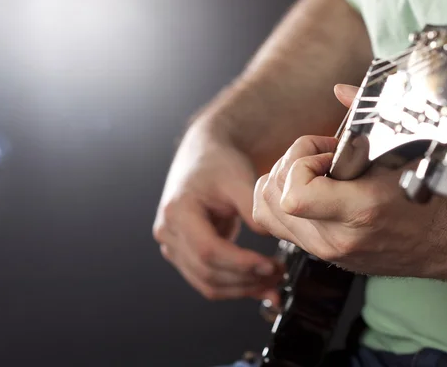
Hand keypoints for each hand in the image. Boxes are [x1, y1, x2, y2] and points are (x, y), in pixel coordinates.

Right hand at [153, 125, 282, 301]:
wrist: (203, 158)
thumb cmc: (218, 164)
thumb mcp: (238, 179)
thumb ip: (252, 209)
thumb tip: (270, 238)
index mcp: (178, 211)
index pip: (208, 249)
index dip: (240, 263)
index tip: (268, 265)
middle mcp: (169, 233)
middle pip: (207, 272)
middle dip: (246, 280)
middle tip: (278, 274)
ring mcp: (173, 246)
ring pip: (207, 283)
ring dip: (243, 289)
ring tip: (273, 281)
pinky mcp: (184, 255)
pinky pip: (208, 279)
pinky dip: (235, 286)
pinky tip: (259, 285)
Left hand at [252, 85, 446, 277]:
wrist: (445, 242)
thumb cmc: (430, 200)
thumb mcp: (403, 153)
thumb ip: (367, 117)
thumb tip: (341, 90)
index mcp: (358, 212)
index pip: (292, 195)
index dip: (302, 162)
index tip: (329, 155)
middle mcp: (334, 238)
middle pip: (272, 196)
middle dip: (292, 164)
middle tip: (325, 159)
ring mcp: (324, 251)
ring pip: (265, 210)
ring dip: (283, 181)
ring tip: (317, 174)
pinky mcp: (319, 254)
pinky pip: (275, 224)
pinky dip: (281, 200)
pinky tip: (309, 189)